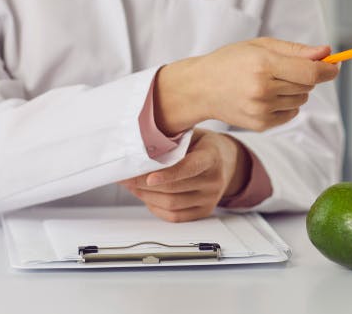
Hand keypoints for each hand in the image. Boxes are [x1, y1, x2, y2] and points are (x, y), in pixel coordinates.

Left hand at [120, 129, 250, 221]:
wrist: (225, 160)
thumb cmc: (202, 145)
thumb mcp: (192, 135)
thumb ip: (172, 140)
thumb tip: (139, 144)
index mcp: (211, 157)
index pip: (189, 168)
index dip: (168, 175)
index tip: (149, 177)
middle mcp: (213, 180)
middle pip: (173, 189)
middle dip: (143, 184)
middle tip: (125, 177)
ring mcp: (210, 199)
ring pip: (171, 205)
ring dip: (146, 196)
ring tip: (131, 186)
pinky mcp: (204, 211)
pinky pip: (175, 217)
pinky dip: (156, 208)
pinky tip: (146, 197)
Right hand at [155, 37, 338, 133]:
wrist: (200, 88)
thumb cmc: (231, 61)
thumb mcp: (260, 46)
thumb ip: (295, 50)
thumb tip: (326, 53)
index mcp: (263, 65)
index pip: (310, 72)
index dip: (328, 70)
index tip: (335, 66)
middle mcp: (263, 89)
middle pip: (308, 86)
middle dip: (307, 76)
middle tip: (285, 69)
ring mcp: (261, 110)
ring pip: (301, 100)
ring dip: (295, 91)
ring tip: (270, 82)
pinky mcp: (261, 125)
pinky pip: (291, 114)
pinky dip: (286, 104)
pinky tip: (266, 96)